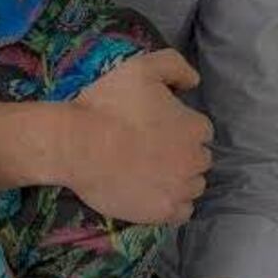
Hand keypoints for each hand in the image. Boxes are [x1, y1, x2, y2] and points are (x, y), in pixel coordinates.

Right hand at [68, 50, 212, 223]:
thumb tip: (194, 81)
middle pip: (199, 158)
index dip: (179, 125)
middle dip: (182, 152)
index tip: (157, 124)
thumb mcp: (141, 68)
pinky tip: (152, 190)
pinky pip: (183, 211)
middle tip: (151, 146)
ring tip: (149, 169)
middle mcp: (194, 161)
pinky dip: (172, 202)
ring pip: (193, 185)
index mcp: (193, 127)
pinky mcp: (163, 212)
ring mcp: (179, 189)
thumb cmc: (108, 105)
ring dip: (179, 177)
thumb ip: (175, 65)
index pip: (200, 129)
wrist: (77, 145)